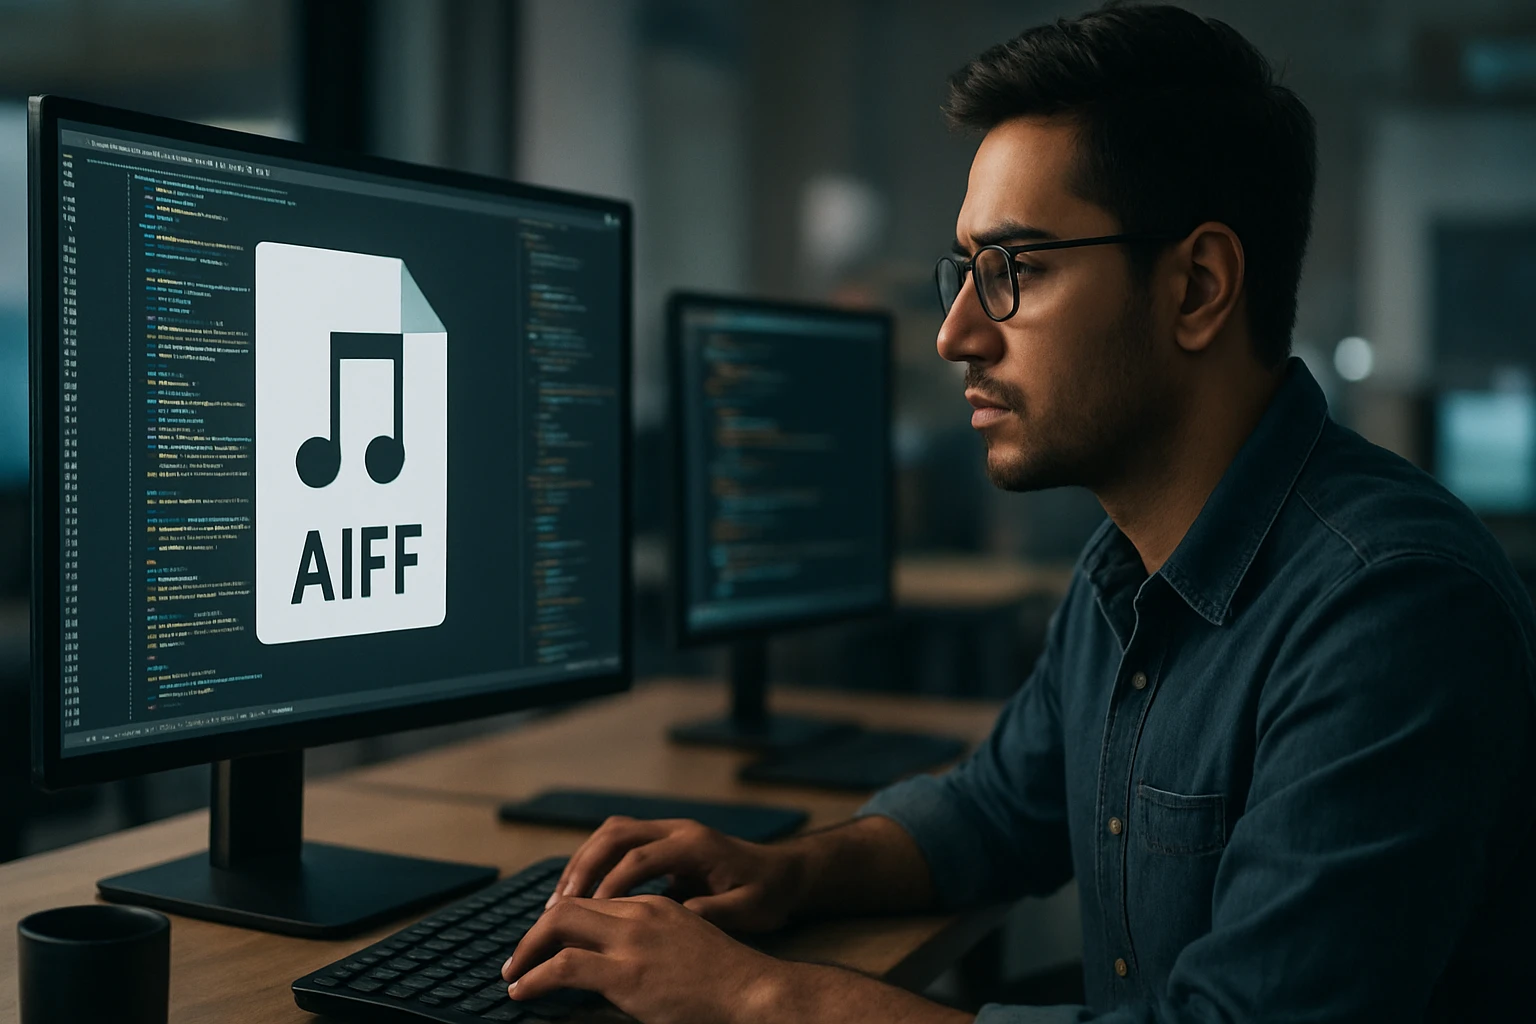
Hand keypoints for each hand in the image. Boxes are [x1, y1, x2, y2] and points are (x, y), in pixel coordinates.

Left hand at [501, 895, 788, 1023]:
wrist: (754, 993)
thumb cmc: (727, 980)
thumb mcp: (686, 944)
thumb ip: (652, 941)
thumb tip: (618, 960)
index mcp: (654, 905)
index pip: (592, 898)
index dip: (560, 918)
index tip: (544, 942)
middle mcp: (639, 913)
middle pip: (568, 905)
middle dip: (535, 931)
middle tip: (517, 958)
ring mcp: (631, 941)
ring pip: (558, 926)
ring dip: (527, 951)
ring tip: (513, 975)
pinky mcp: (626, 974)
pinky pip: (563, 967)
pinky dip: (534, 977)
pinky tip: (522, 991)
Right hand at [548, 816, 808, 931]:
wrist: (783, 873)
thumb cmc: (767, 893)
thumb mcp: (748, 909)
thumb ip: (712, 913)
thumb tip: (674, 920)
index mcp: (696, 844)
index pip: (641, 858)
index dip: (611, 885)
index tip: (587, 914)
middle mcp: (677, 830)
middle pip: (616, 835)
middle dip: (583, 869)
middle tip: (556, 907)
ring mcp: (668, 832)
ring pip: (610, 834)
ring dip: (581, 865)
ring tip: (556, 903)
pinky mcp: (661, 842)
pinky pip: (616, 844)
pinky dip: (592, 865)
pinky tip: (577, 896)